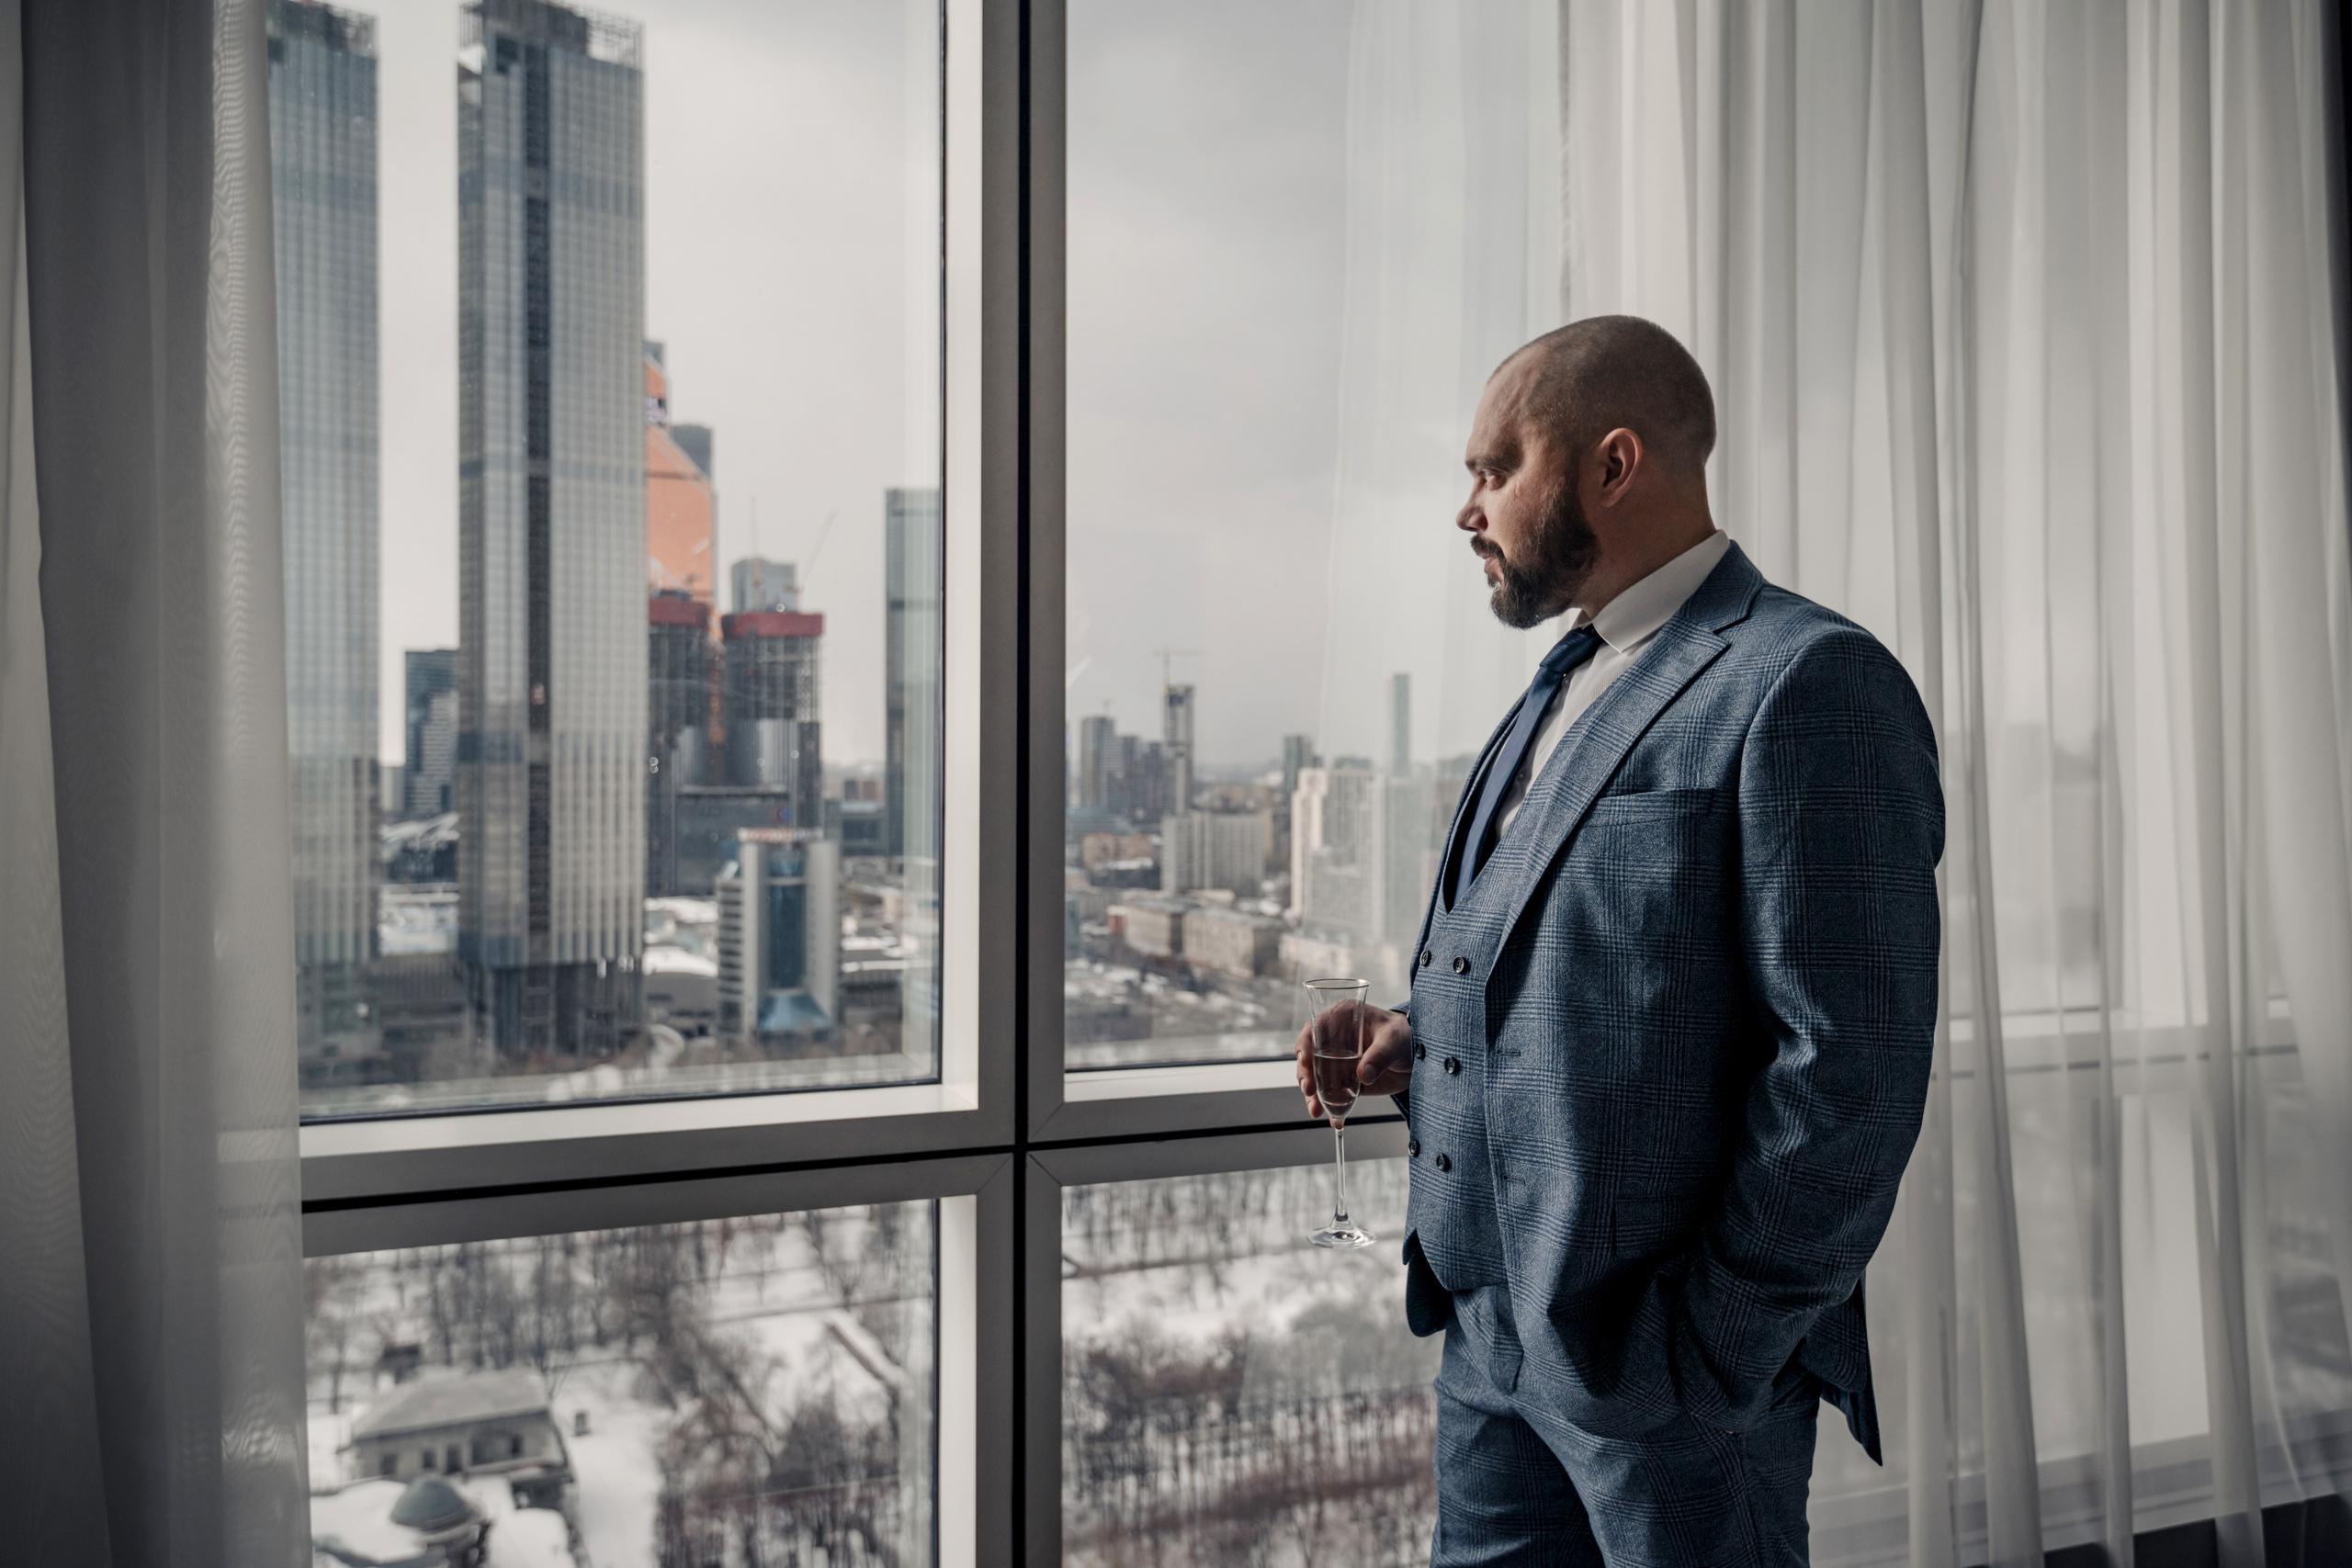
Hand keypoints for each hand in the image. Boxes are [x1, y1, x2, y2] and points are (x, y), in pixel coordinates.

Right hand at [1295, 1002, 1413, 1120]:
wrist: (1417, 1058)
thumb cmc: (1405, 1036)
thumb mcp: (1394, 1040)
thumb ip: (1379, 1055)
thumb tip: (1363, 1075)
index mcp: (1343, 1018)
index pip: (1315, 1028)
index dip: (1306, 1043)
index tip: (1305, 1060)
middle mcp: (1335, 1038)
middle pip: (1309, 1055)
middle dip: (1305, 1074)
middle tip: (1309, 1090)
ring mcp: (1337, 1060)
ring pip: (1315, 1077)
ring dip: (1313, 1095)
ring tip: (1316, 1110)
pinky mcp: (1344, 1079)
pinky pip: (1330, 1092)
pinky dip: (1328, 1105)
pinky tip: (1333, 1117)